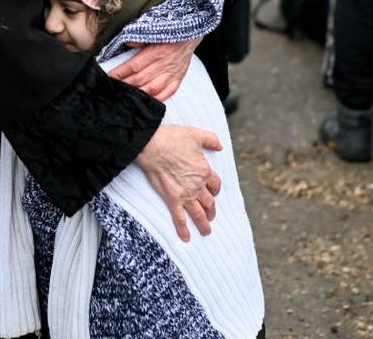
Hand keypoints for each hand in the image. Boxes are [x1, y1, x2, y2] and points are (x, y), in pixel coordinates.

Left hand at [108, 37, 201, 100]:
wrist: (191, 35)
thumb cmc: (170, 34)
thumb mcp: (154, 32)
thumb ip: (140, 39)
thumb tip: (126, 43)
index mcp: (156, 52)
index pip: (134, 65)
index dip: (121, 72)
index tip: (110, 77)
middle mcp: (163, 64)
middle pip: (140, 79)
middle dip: (124, 85)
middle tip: (113, 88)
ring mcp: (171, 74)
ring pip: (152, 88)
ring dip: (138, 94)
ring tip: (126, 96)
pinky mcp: (178, 79)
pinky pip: (167, 93)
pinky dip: (156, 99)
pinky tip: (146, 101)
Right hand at [135, 125, 222, 241]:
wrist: (153, 146)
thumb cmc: (173, 138)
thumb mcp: (197, 134)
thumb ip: (211, 140)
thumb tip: (220, 147)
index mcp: (204, 171)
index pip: (215, 184)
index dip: (215, 189)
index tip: (213, 192)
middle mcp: (197, 185)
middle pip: (209, 202)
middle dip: (212, 210)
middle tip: (211, 216)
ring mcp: (185, 194)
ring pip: (198, 213)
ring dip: (203, 224)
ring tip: (206, 232)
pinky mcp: (172, 198)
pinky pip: (179, 218)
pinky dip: (183, 229)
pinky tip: (186, 238)